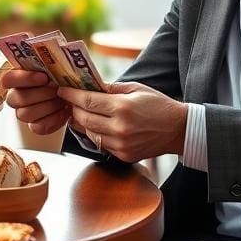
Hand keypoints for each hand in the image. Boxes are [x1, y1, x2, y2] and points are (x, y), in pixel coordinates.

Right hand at [2, 69, 69, 134]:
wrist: (72, 95)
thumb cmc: (60, 77)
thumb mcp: (54, 66)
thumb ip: (48, 63)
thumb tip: (53, 54)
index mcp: (17, 77)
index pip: (7, 79)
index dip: (23, 79)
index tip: (44, 77)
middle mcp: (15, 95)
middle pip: (15, 98)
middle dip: (41, 93)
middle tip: (57, 89)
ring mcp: (22, 112)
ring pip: (25, 114)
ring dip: (47, 106)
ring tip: (62, 100)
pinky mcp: (34, 125)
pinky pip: (37, 127)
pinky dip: (53, 119)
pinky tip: (63, 111)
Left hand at [57, 81, 186, 162]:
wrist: (178, 129)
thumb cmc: (158, 104)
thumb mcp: (135, 89)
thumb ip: (110, 88)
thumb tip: (89, 85)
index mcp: (123, 108)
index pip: (88, 101)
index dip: (72, 96)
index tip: (62, 90)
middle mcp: (119, 128)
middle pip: (84, 119)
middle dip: (74, 109)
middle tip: (69, 101)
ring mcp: (121, 145)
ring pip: (90, 134)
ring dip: (82, 123)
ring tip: (80, 113)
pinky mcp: (123, 155)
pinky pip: (101, 144)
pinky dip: (95, 135)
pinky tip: (95, 126)